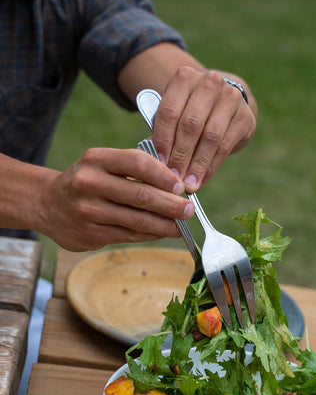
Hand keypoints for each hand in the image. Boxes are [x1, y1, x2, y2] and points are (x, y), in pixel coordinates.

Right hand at [39, 147, 194, 250]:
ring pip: (136, 219)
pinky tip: (163, 232)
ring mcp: (88, 210)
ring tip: (181, 226)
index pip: (137, 162)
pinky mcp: (90, 233)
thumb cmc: (88, 182)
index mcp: (96, 159)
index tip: (182, 187)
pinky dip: (150, 234)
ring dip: (164, 225)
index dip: (164, 175)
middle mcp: (89, 183)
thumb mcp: (104, 164)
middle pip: (140, 194)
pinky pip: (128, 235)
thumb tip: (177, 183)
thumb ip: (135, 169)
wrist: (48, 204)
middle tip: (189, 210)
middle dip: (170, 204)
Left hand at [152, 67, 256, 190]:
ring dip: (197, 165)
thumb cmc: (190, 111)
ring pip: (210, 137)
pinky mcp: (245, 116)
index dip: (163, 140)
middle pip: (191, 125)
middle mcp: (209, 82)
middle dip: (181, 156)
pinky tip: (202, 179)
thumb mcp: (175, 114)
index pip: (170, 111)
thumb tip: (154, 161)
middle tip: (174, 180)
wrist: (223, 102)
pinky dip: (211, 166)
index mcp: (184, 78)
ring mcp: (231, 97)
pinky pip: (225, 146)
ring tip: (189, 184)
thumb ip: (164, 133)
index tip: (159, 165)